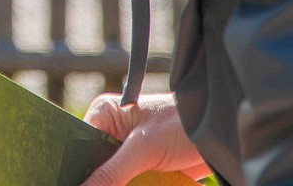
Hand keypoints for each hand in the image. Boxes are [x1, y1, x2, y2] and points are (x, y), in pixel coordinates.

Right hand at [80, 92, 211, 185]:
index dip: (76, 167)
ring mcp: (129, 149)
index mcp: (105, 114)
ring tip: (138, 180)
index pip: (79, 144)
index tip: (74, 182)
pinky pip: (129, 182)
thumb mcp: (143, 149)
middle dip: (98, 180)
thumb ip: (111, 173)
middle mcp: (113, 129)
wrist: (219, 133)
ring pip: (112, 177)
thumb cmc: (181, 125)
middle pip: (94, 164)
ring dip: (116, 184)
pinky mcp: (145, 165)